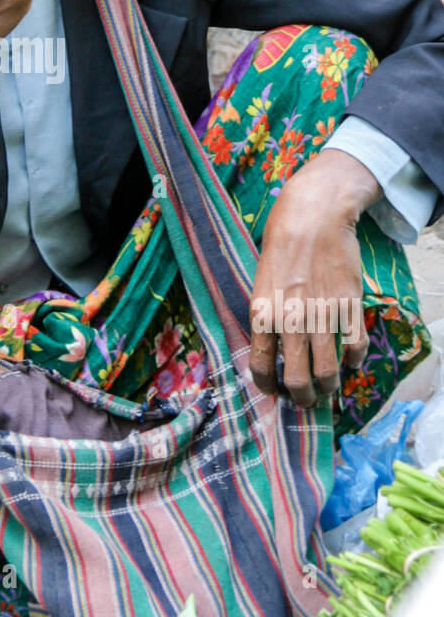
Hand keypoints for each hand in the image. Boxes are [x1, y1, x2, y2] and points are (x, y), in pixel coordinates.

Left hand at [248, 150, 381, 405]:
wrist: (313, 217)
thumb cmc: (281, 246)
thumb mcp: (261, 282)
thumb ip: (266, 316)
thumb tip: (271, 351)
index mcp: (263, 313)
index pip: (260, 366)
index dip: (267, 386)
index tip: (274, 392)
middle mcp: (291, 320)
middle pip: (297, 379)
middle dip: (303, 397)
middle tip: (307, 399)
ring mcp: (322, 315)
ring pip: (328, 372)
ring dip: (330, 386)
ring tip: (330, 385)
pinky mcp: (348, 306)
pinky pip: (355, 348)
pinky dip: (354, 360)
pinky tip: (351, 359)